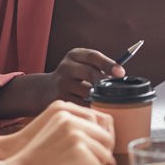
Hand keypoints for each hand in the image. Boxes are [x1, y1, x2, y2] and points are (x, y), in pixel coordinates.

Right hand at [0, 49, 122, 114]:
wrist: (44, 90)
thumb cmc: (73, 78)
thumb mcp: (81, 65)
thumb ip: (98, 67)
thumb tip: (121, 77)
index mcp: (74, 55)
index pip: (93, 56)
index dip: (108, 64)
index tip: (121, 73)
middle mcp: (66, 67)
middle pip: (90, 73)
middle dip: (105, 82)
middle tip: (116, 91)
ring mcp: (61, 83)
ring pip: (87, 92)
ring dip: (99, 97)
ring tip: (105, 101)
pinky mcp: (58, 99)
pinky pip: (81, 105)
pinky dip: (91, 108)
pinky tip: (94, 110)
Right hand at [2, 102, 115, 164]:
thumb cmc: (35, 162)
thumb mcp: (56, 136)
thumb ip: (78, 132)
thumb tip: (109, 146)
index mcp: (64, 112)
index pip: (102, 120)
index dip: (102, 141)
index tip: (95, 154)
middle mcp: (71, 119)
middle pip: (107, 138)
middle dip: (100, 156)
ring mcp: (76, 134)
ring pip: (105, 155)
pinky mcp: (79, 152)